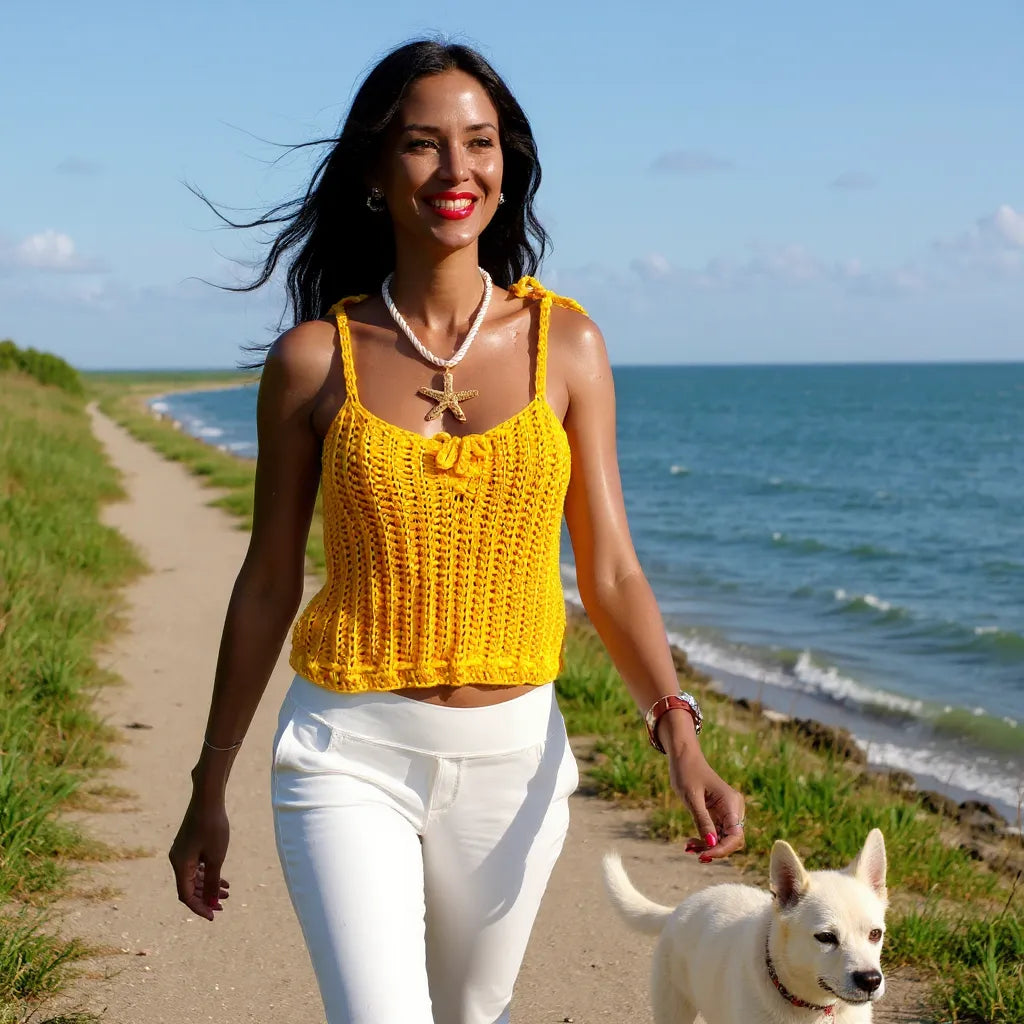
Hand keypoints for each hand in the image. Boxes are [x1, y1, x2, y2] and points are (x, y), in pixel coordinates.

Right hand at [168, 797, 230, 920]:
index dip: (199, 907)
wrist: (208, 799)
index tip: (213, 916)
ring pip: (194, 877)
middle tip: (223, 905)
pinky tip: (222, 879)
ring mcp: (182, 852)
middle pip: (189, 888)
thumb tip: (209, 902)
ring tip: (227, 892)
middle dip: (205, 898)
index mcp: (180, 865)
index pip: (186, 895)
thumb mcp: (216, 857)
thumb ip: (211, 881)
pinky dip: (208, 873)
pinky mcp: (189, 845)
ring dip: (208, 886)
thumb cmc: (213, 827)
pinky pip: (196, 866)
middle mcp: (177, 860)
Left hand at [669, 746, 745, 861]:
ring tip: (688, 847)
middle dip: (714, 849)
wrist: (683, 757)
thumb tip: (711, 844)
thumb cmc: (687, 772)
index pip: (735, 835)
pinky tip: (691, 842)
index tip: (704, 855)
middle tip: (692, 851)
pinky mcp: (720, 813)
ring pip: (724, 839)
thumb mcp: (691, 798)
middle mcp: (734, 808)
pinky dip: (706, 839)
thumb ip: (702, 820)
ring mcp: (728, 811)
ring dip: (708, 846)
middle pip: (732, 840)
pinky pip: (717, 833)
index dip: (723, 849)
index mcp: (731, 802)